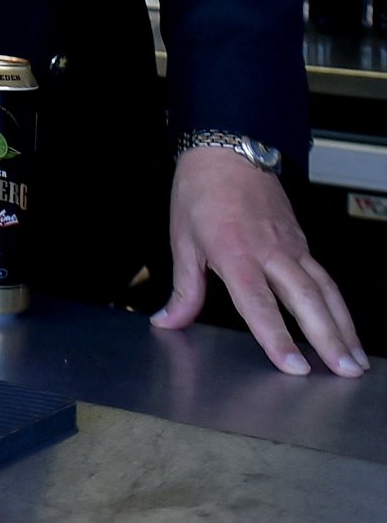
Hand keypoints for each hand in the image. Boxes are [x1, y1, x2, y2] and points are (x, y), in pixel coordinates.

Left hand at [151, 146, 368, 376]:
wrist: (226, 150)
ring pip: (324, 290)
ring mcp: (290, 245)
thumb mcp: (182, 239)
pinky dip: (339, 306)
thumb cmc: (201, 191)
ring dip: (343, 327)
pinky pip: (325, 277)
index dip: (276, 337)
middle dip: (327, 339)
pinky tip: (347, 329)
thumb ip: (183, 289)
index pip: (258, 303)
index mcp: (234, 252)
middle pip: (305, 299)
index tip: (294, 366)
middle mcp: (269, 250)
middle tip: (344, 372)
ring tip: (355, 361)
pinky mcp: (301, 242)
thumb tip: (168, 321)